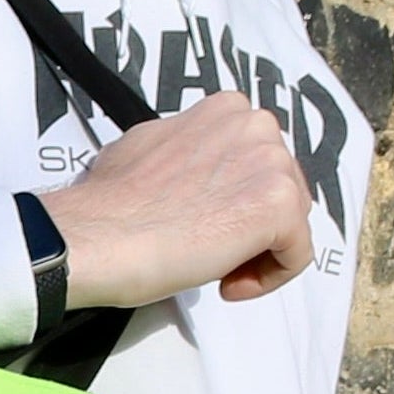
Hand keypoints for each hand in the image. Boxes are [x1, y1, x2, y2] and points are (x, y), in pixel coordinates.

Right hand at [42, 99, 319, 308]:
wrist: (95, 236)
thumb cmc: (110, 205)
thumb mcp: (150, 148)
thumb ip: (189, 152)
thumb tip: (194, 172)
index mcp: (227, 110)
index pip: (259, 163)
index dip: (235, 201)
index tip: (207, 226)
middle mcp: (255, 126)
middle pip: (284, 190)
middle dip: (253, 229)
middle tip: (211, 254)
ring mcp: (271, 162)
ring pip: (293, 223)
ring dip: (258, 254)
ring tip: (215, 270)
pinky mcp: (279, 205)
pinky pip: (298, 255)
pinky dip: (268, 279)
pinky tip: (227, 284)